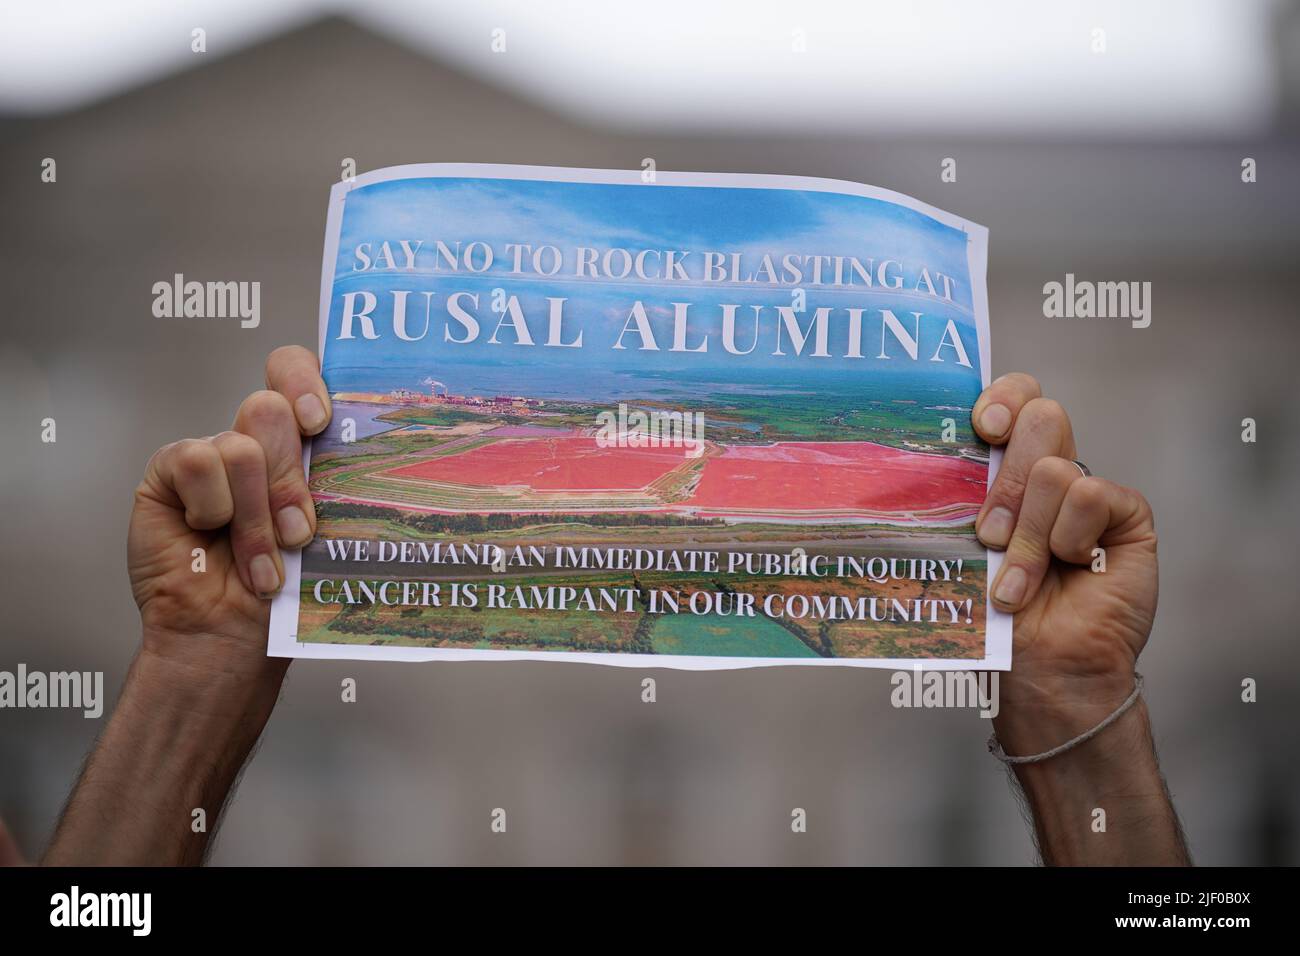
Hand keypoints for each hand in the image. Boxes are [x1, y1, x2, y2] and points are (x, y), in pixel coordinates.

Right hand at [127, 346, 330, 672]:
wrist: (232, 638)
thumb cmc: (284, 593)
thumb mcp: (321, 533)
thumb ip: (330, 484)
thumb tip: (362, 452)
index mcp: (296, 446)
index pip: (294, 374)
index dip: (305, 380)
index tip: (320, 421)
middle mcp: (252, 443)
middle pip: (272, 409)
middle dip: (289, 480)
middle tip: (297, 533)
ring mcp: (210, 454)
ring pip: (241, 446)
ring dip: (256, 516)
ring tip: (262, 563)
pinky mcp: (169, 471)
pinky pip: (198, 462)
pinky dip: (213, 507)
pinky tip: (208, 535)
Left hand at [971, 373, 1157, 753]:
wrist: (1038, 670)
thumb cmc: (991, 620)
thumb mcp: (957, 551)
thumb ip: (950, 502)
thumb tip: (908, 457)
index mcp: (1008, 471)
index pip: (1017, 398)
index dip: (1004, 397)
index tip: (982, 426)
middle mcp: (1051, 474)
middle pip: (1042, 418)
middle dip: (1004, 481)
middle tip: (988, 535)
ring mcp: (1091, 495)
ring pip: (1055, 469)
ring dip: (1028, 534)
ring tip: (1017, 583)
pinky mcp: (1128, 516)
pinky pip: (1092, 496)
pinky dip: (1070, 538)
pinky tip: (1072, 569)